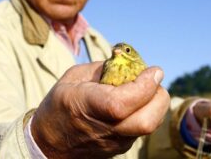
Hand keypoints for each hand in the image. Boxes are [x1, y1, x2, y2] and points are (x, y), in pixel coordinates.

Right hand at [31, 62, 169, 158]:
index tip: (155, 70)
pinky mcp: (122, 147)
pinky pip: (144, 128)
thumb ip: (105, 68)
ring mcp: (115, 142)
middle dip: (159, 96)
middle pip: (147, 121)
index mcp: (86, 106)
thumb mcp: (75, 76)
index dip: (145, 85)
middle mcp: (104, 129)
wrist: (51, 142)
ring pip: (151, 125)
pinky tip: (138, 102)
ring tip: (146, 89)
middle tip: (154, 80)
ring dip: (156, 103)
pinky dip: (148, 111)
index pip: (123, 103)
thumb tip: (131, 62)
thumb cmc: (61, 104)